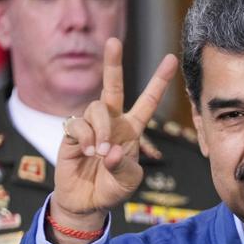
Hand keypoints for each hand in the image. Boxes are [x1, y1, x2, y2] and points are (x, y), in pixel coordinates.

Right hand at [49, 38, 177, 243]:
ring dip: (100, 129)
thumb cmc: (112, 188)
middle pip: (112, 87)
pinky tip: (87, 153)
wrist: (87, 202)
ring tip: (99, 153)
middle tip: (113, 42)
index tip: (171, 59)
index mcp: (132, 128)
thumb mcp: (128, 181)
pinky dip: (84, 138)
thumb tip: (110, 150)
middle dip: (113, 64)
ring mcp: (91, 126)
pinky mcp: (72, 134)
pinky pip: (77, 124)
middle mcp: (112, 122)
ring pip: (96, 108)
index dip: (159, 81)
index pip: (148, 101)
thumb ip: (124, 167)